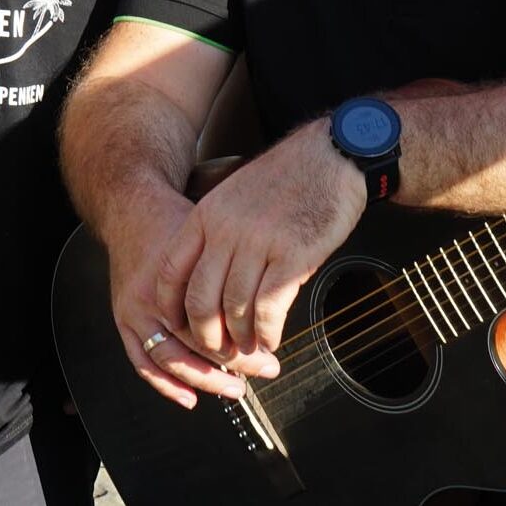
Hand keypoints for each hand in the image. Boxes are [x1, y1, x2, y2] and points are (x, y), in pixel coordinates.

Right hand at [103, 191, 251, 409]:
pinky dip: (165, 384)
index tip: (271, 351)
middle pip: (196, 340)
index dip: (245, 339)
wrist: (131, 212)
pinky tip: (190, 397)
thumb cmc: (176, 222)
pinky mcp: (123, 319)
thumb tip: (277, 297)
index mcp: (180, 271)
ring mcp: (134, 309)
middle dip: (233, 362)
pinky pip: (141, 361)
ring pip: (169, 357)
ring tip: (234, 389)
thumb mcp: (212, 234)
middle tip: (263, 370)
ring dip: (203, 379)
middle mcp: (154, 293)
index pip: (216, 319)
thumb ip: (238, 265)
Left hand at [158, 124, 366, 367]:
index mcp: (206, 215)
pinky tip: (272, 339)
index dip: (172, 307)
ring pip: (235, 310)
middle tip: (219, 350)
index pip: (171, 271)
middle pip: (200, 300)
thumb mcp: (235, 194)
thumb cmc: (289, 177)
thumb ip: (216, 231)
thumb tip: (208, 279)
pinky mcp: (293, 256)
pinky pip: (269, 308)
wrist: (333, 154)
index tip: (180, 326)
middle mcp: (226, 230)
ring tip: (249, 349)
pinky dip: (267, 333)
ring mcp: (259, 243)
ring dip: (240, 340)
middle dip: (206, 336)